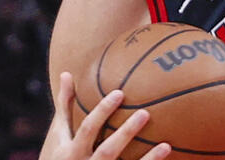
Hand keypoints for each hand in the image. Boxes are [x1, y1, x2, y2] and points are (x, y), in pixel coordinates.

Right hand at [41, 71, 170, 159]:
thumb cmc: (58, 155)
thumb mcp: (59, 133)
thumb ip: (65, 106)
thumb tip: (66, 73)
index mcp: (70, 152)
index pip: (88, 129)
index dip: (102, 111)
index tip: (120, 93)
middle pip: (107, 150)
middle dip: (126, 133)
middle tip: (145, 113)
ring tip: (165, 145)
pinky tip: (165, 155)